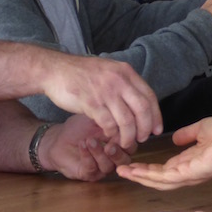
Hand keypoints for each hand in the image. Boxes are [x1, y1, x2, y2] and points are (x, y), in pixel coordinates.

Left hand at [38, 115, 134, 180]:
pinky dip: (87, 156)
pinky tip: (82, 145)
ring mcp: (101, 168)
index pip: (130, 144)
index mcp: (118, 144)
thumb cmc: (78, 129)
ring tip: (90, 140)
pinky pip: (92, 168)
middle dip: (118, 152)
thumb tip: (120, 117)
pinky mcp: (88, 174)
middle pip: (125, 160)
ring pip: (108, 166)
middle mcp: (113, 158)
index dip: (127, 139)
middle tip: (109, 145)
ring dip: (99, 153)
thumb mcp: (94, 119)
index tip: (119, 130)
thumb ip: (108, 119)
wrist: (58, 139)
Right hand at [41, 55, 160, 150]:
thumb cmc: (80, 73)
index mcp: (124, 71)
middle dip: (145, 128)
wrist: (54, 70)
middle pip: (142, 110)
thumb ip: (124, 83)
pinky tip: (108, 135)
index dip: (156, 116)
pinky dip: (111, 134)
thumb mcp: (107, 70)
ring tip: (124, 141)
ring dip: (128, 136)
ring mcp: (105, 91)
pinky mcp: (91, 103)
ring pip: (127, 121)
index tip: (156, 129)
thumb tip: (141, 104)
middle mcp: (118, 80)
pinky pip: (109, 125)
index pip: (149, 96)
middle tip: (142, 138)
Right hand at [116, 117, 211, 189]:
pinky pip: (166, 177)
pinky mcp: (189, 174)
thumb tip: (175, 137)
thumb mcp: (202, 129)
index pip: (164, 168)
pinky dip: (149, 175)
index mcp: (189, 162)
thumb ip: (187, 135)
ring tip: (123, 171)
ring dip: (140, 177)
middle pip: (158, 178)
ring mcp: (188, 175)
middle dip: (138, 175)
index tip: (132, 162)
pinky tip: (137, 171)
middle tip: (120, 169)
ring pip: (159, 180)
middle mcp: (186, 172)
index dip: (147, 167)